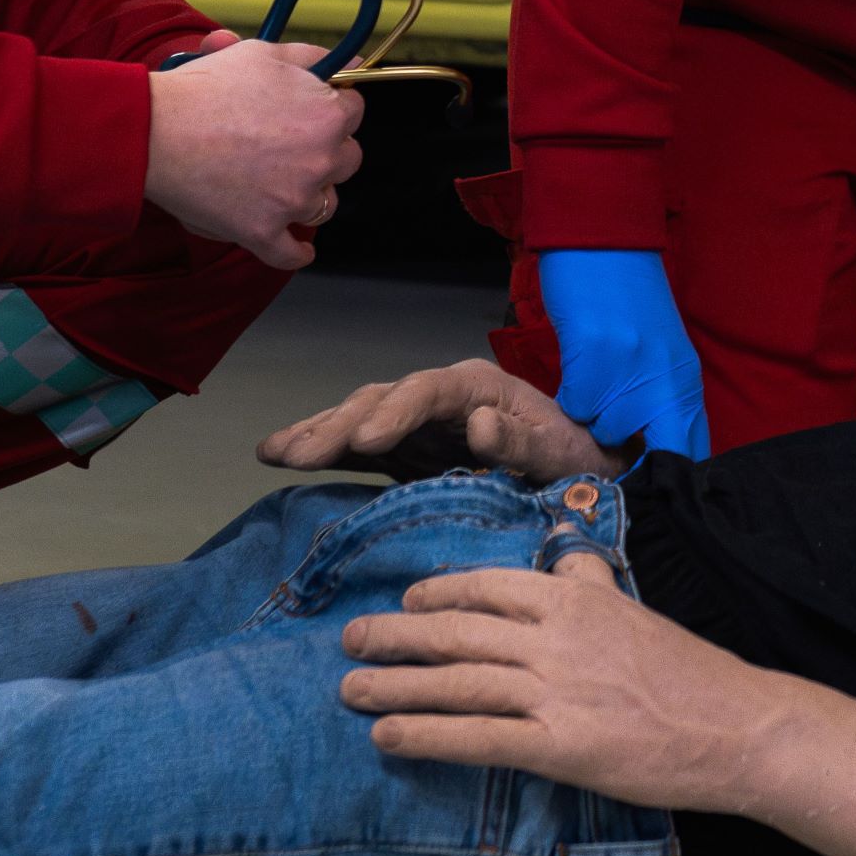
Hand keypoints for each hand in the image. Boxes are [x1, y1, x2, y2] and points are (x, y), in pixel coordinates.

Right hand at [143, 40, 362, 269]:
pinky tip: (299, 248)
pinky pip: (291, 253)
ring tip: (284, 185)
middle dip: (327, 151)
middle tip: (295, 145)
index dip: (333, 108)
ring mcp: (292, 201)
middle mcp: (319, 161)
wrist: (155, 130)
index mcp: (325, 115)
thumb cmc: (206, 88)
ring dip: (311, 196)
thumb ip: (313, 58)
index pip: (354, 112)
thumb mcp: (264, 53)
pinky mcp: (263, 232)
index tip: (315, 112)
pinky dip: (296, 252)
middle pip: (346, 160)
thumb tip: (348, 63)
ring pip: (324, 205)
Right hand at [261, 362, 622, 484]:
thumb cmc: (575, 456)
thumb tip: (477, 424)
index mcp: (477, 385)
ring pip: (358, 416)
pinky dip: (319, 448)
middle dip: (337, 426)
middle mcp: (439, 395)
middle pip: (380, 400)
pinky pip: (355, 445)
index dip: (393, 412)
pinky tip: (277, 454)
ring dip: (316, 434)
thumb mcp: (560, 451)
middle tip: (299, 456)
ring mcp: (417, 420)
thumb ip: (522, 440)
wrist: (581, 470)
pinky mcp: (403, 448)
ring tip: (274, 453)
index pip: (426, 390)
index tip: (365, 439)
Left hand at [342, 546, 788, 807]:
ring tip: (351, 689)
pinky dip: (426, 736)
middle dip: (395, 635)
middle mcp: (556, 638)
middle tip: (349, 639)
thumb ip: (590, 580)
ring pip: (456, 682)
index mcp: (574, 599)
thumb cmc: (688, 672)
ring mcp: (556, 692)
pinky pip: (478, 738)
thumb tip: (562, 553)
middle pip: (456, 631)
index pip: (487, 586)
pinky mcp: (560, 747)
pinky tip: (388, 738)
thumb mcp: (634, 608)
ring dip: (395, 685)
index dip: (437, 593)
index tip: (406, 599)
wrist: (737, 726)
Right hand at [538, 248, 711, 457]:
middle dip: (633, 465)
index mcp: (685, 381)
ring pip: (604, 429)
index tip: (651, 488)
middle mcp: (665, 382)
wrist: (602, 242)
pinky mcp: (594, 359)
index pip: (692, 451)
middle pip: (654, 455)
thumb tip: (654, 452)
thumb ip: (661, 400)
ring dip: (592, 418)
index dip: (672, 477)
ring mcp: (630, 372)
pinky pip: (574, 405)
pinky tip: (577, 363)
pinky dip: (569, 394)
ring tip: (592, 382)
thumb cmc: (628, 299)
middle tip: (613, 455)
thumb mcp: (660, 354)